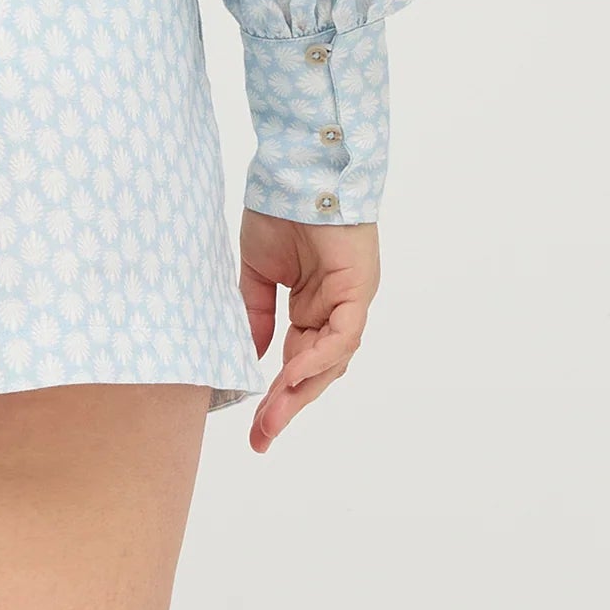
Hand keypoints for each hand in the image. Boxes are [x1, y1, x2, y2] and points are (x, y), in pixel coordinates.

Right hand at [240, 210, 378, 453]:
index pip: (298, 362)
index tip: (255, 426)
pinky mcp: (357, 289)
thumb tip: (252, 356)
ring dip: (300, 391)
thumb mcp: (258, 274)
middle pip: (316, 371)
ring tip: (271, 418)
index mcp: (315, 308)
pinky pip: (342, 334)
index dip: (276, 395)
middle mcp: (337, 310)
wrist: (296, 171)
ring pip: (331, 360)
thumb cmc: (280, 211)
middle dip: (287, 406)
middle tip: (261, 438)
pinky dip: (318, 358)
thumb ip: (257, 316)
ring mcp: (350, 301)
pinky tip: (291, 377)